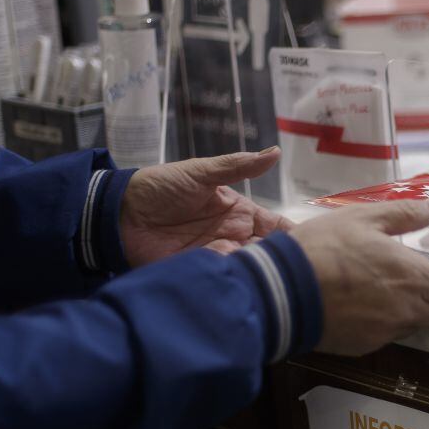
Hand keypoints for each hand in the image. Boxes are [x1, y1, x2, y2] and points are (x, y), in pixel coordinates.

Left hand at [120, 147, 290, 266]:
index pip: (276, 227)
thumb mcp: (202, 172)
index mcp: (239, 212)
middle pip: (266, 251)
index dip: (294, 235)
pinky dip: (228, 274)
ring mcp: (215, 254)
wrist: (118, 212)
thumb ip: (239, 166)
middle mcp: (233, 235)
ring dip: (254, 267)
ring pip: (247, 265)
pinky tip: (232, 270)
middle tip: (288, 263)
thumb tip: (276, 152)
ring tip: (261, 267)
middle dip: (278, 258)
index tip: (311, 244)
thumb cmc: (161, 186)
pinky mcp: (196, 270)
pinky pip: (219, 275)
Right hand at [289, 198, 428, 355]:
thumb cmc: (325, 247)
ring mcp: (385, 332)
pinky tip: (369, 306)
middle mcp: (407, 309)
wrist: (281, 292)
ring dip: (416, 309)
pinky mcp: (364, 346)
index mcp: (413, 276)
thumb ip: (406, 214)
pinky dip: (388, 321)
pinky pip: (388, 335)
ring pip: (416, 324)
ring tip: (397, 290)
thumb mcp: (364, 218)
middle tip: (427, 280)